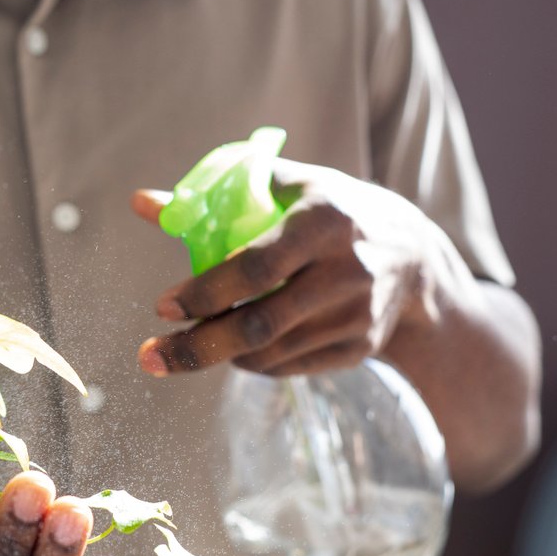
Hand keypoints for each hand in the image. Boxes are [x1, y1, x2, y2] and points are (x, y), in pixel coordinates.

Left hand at [133, 159, 476, 377]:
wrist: (416, 261)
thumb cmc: (332, 212)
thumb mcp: (288, 188)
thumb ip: (215, 195)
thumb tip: (140, 202)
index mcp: (325, 220)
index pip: (256, 266)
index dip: (205, 291)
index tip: (163, 306)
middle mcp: (346, 270)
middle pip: (261, 323)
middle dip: (197, 346)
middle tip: (150, 356)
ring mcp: (357, 315)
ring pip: (271, 352)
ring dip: (218, 356)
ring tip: (181, 350)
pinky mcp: (360, 348)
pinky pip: (290, 367)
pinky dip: (252, 363)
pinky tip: (231, 352)